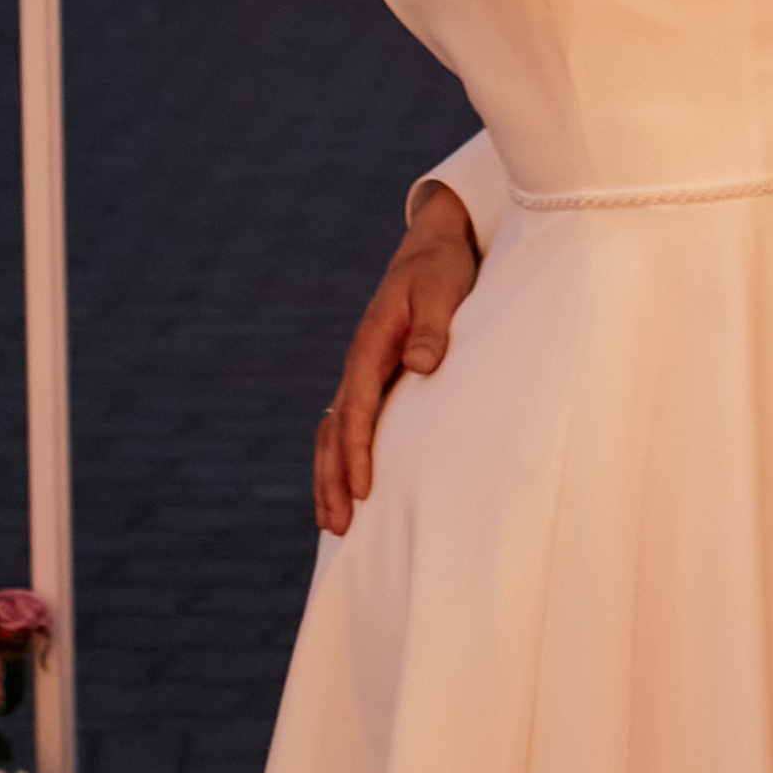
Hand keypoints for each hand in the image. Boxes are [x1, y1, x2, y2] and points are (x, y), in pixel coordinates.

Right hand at [312, 183, 481, 536]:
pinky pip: (349, 425)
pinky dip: (341, 459)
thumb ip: (432, 326)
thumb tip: (420, 364)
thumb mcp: (441, 290)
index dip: (356, 452)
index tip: (364, 490)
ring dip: (330, 476)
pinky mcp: (377, 379)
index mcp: (371, 345)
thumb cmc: (440, 269)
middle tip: (338, 526)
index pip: (355, 409)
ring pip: (333, 432)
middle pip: (333, 430)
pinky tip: (351, 489)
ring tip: (334, 523)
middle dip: (332, 478)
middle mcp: (360, 363)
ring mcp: (365, 373)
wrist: (433, 246)